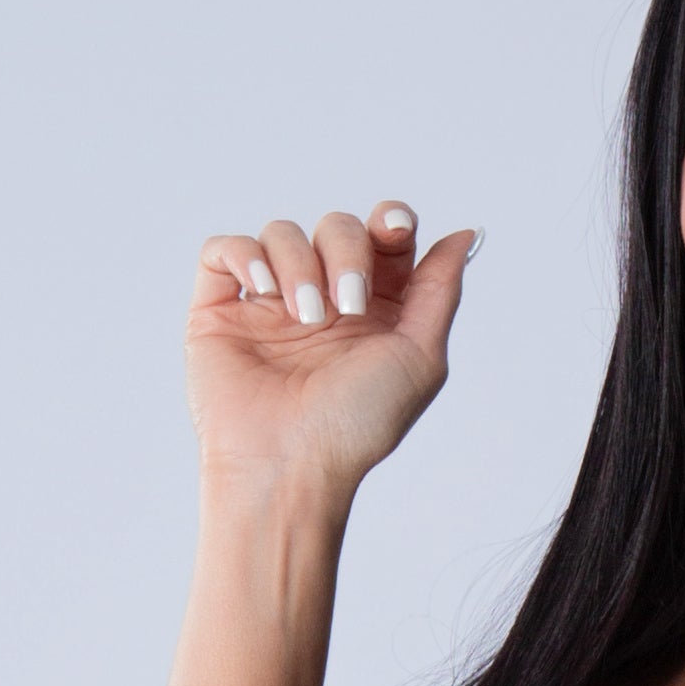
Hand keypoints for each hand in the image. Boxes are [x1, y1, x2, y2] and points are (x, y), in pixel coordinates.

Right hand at [187, 199, 475, 509]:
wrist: (290, 465)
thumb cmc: (357, 424)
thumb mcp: (420, 356)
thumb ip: (440, 290)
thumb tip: (465, 234)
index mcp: (374, 308)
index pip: (383, 237)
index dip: (390, 220)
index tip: (394, 228)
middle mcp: (322, 298)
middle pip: (337, 226)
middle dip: (347, 252)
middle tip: (347, 305)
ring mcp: (269, 304)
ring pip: (282, 233)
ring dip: (300, 264)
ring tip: (305, 317)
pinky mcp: (220, 311)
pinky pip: (224, 250)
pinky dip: (245, 255)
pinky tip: (264, 291)